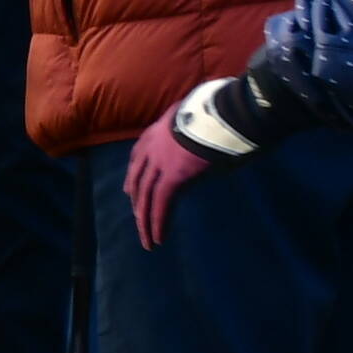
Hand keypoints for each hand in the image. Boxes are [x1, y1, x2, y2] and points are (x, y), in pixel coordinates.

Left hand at [124, 105, 216, 247]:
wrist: (224, 110)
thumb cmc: (220, 112)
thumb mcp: (198, 117)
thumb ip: (192, 130)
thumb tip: (201, 139)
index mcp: (158, 130)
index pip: (138, 155)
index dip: (133, 174)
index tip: (128, 190)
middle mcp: (153, 146)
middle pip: (138, 179)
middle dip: (136, 201)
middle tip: (137, 219)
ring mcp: (160, 162)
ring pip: (146, 196)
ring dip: (145, 222)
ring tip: (148, 242)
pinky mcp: (173, 176)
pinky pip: (161, 204)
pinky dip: (159, 223)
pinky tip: (158, 239)